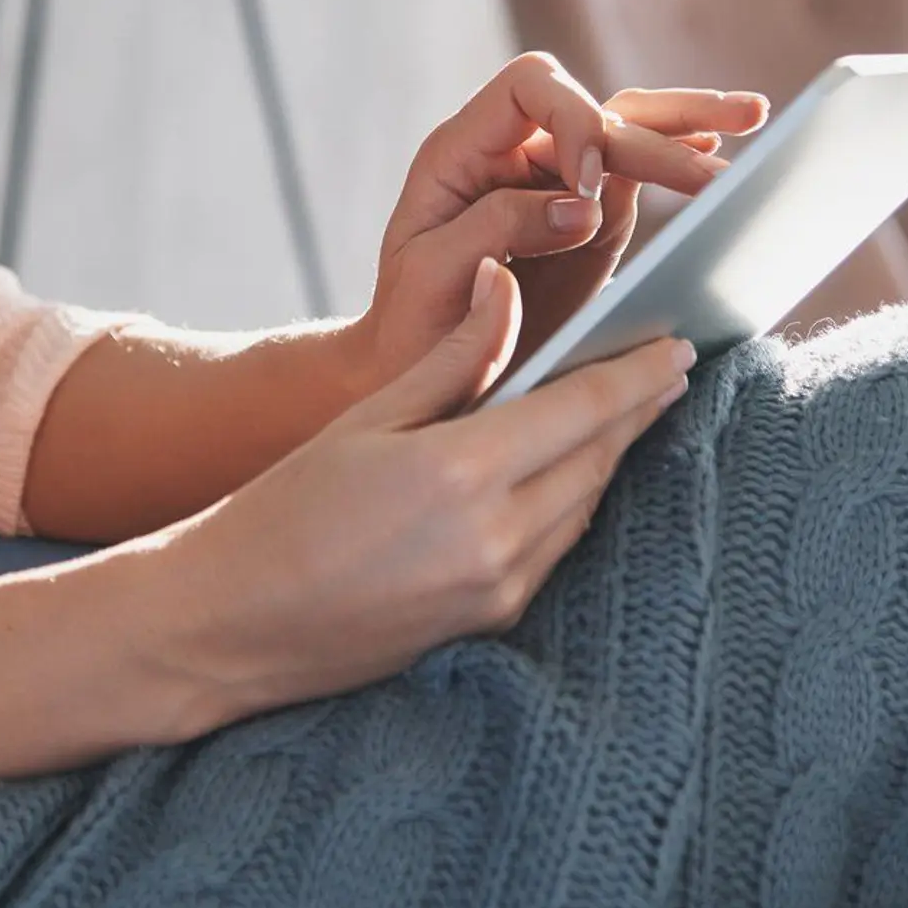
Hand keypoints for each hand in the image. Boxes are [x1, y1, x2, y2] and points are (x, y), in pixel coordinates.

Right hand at [148, 257, 693, 728]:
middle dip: (638, 410)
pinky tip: (574, 470)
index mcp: (461, 471)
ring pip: (585, 504)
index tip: (679, 343)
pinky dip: (575, 499)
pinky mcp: (492, 620)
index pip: (584, 407)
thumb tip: (506, 283)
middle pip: (599, 457)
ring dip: (611, 455)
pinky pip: (558, 546)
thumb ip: (454, 355)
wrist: (228, 623)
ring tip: (631, 409)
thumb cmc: (283, 506)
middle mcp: (496, 537)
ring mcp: (499, 588)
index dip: (639, 373)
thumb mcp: (367, 414)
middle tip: (670, 365)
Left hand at [347, 53, 768, 395]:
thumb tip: (584, 203)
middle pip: (596, 106)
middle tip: (713, 178)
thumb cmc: (407, 322)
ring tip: (754, 118)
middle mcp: (514, 153)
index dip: (572, 120)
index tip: (589, 182)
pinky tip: (723, 148)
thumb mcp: (432, 273)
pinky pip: (639, 173)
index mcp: (464, 150)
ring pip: (627, 128)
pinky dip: (680, 155)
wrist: (409, 371)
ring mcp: (556, 182)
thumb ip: (497, 226)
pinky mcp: (589, 219)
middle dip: (656, 136)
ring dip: (688, 123)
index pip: (532, 89)